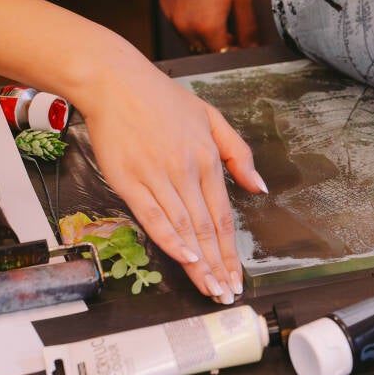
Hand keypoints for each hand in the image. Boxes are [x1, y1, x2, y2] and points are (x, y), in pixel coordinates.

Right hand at [81, 51, 266, 300]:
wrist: (115, 82)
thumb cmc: (161, 99)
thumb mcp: (211, 117)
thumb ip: (238, 154)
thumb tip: (258, 188)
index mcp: (207, 159)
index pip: (224, 215)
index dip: (231, 250)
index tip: (237, 276)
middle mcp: (186, 170)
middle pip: (207, 228)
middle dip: (219, 266)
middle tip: (226, 293)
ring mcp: (157, 176)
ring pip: (184, 228)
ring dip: (199, 263)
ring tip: (209, 288)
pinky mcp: (129, 180)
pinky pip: (154, 216)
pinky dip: (171, 240)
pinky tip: (185, 260)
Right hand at [159, 0, 258, 51]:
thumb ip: (248, 27)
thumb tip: (251, 46)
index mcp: (207, 28)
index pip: (222, 54)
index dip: (233, 49)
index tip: (239, 42)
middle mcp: (187, 28)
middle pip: (205, 49)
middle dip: (218, 43)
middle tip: (230, 27)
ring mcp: (173, 19)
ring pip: (190, 39)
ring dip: (203, 34)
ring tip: (213, 12)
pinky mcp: (165, 9)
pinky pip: (179, 24)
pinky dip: (190, 21)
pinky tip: (199, 4)